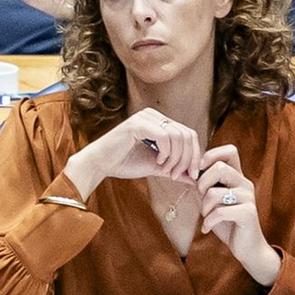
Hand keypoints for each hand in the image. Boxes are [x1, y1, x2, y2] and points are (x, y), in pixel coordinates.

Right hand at [66, 107, 203, 196]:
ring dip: (176, 158)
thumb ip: (174, 169)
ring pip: (177, 136)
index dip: (194, 155)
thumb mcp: (155, 167)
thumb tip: (195, 179)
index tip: (191, 175)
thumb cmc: (124, 162)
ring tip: (166, 171)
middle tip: (177, 175)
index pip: (188, 134)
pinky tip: (157, 162)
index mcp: (158, 122)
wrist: (100, 164)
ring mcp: (145, 117)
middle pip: (186, 134)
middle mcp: (153, 115)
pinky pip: (164, 136)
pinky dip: (166, 153)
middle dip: (187, 159)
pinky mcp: (137, 124)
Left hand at [192, 144, 280, 285]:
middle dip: (202, 183)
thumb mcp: (214, 201)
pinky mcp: (248, 213)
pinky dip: (208, 222)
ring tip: (206, 216)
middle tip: (201, 198)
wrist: (247, 248)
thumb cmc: (228, 223)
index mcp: (237, 177)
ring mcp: (248, 198)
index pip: (230, 150)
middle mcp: (245, 184)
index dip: (211, 155)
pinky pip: (220, 212)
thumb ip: (206, 185)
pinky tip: (207, 228)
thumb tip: (187, 171)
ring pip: (215, 192)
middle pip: (219, 168)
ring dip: (204, 207)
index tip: (199, 171)